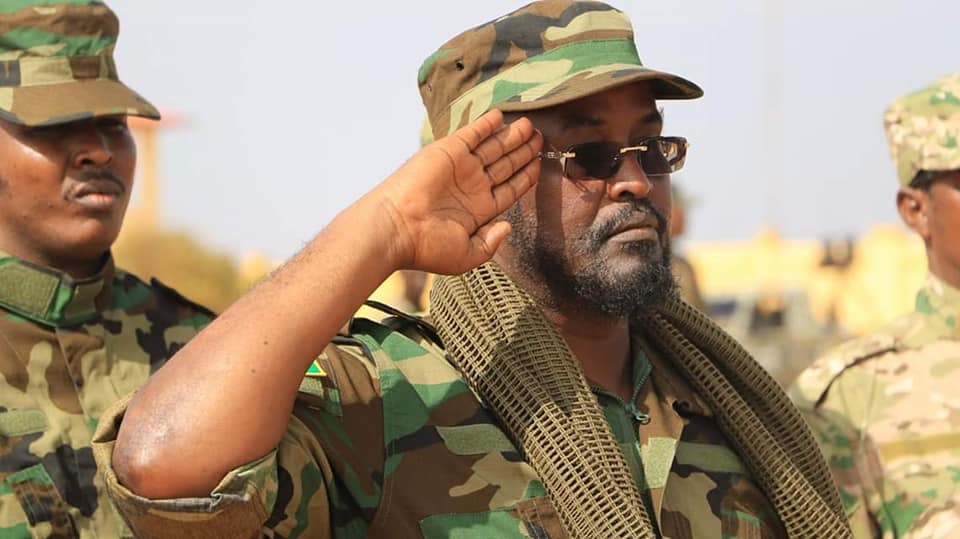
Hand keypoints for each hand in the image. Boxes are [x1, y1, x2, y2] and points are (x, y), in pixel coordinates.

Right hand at [378, 109, 541, 274]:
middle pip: (506, 165)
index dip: (526, 176)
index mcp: (479, 210)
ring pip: (494, 147)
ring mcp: (461, 168)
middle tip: (541, 138)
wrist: (397, 228)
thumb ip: (491, 243)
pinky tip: (502, 116)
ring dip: (513, 136)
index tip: (541, 164)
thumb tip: (508, 226)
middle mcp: (472, 186)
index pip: (510, 188)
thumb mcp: (467, 256)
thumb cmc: (427, 247)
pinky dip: (487, 123)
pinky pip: (473, 133)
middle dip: (524, 152)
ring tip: (531, 126)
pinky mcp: (449, 151)